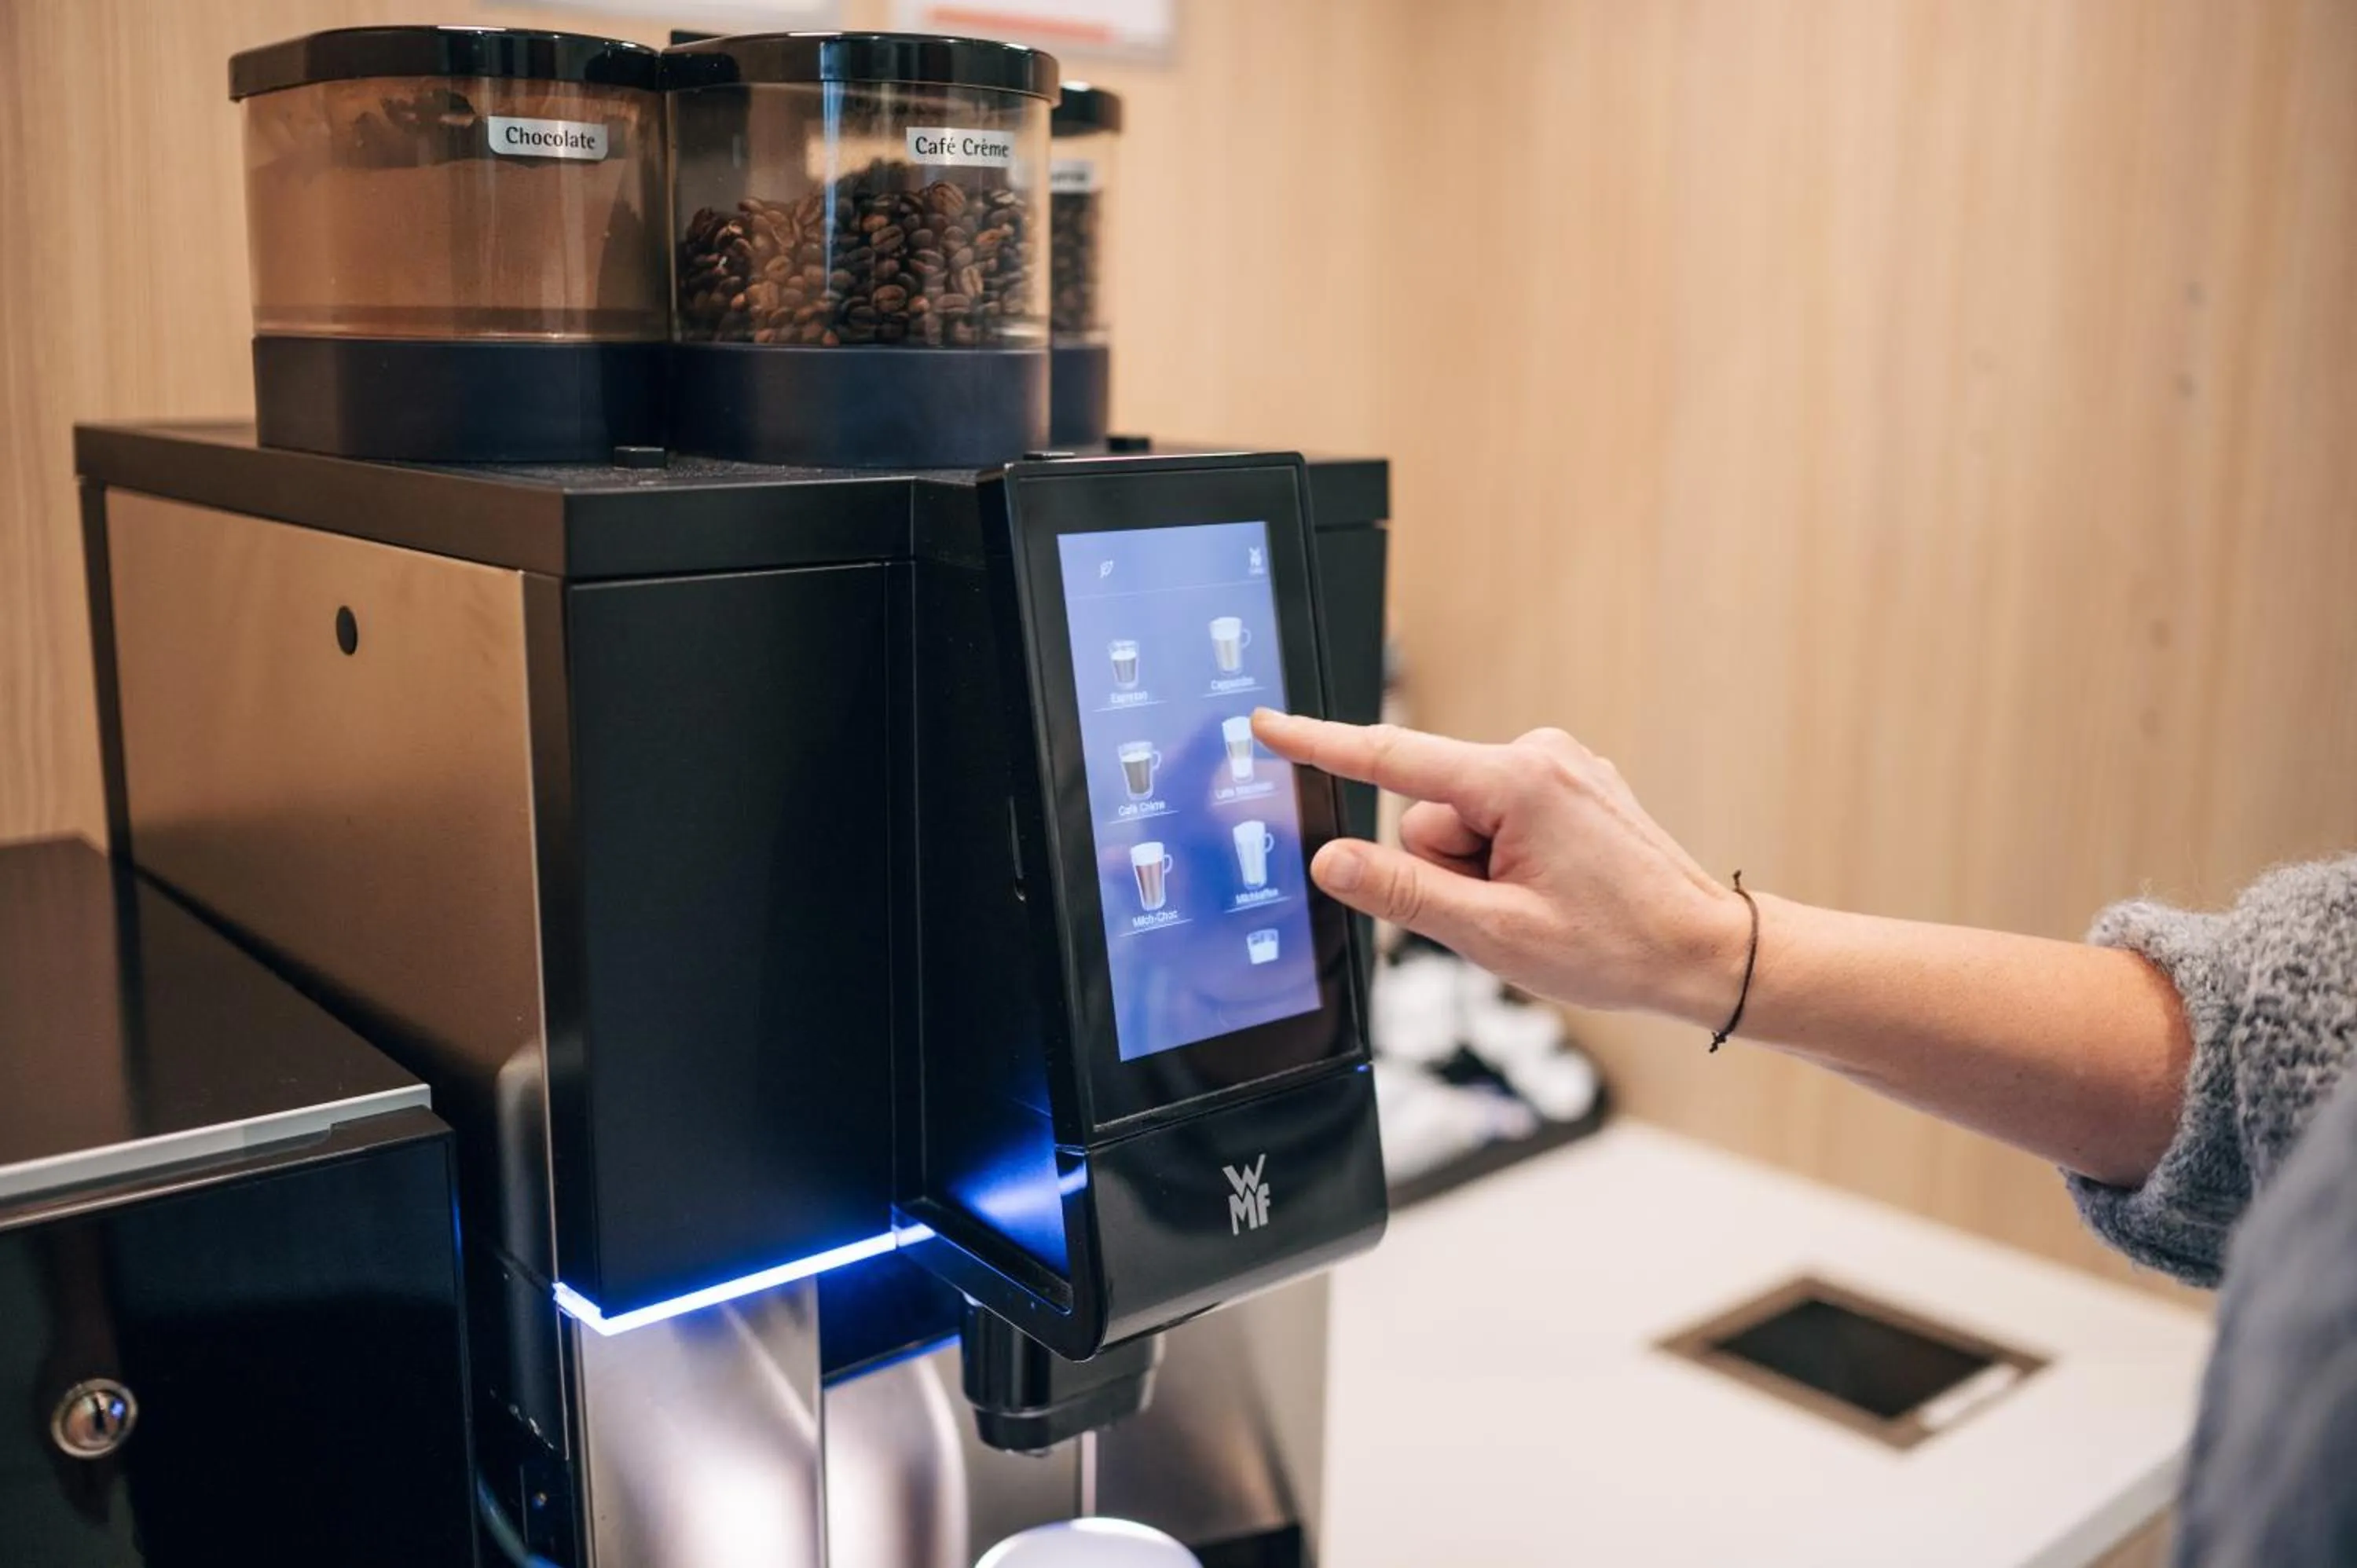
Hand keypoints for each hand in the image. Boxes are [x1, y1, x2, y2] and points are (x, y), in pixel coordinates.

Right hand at [1253, 710, 1750, 1023]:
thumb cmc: (1617, 949)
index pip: (1391, 759)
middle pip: (1428, 812)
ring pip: (1460, 822)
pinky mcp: (1567, 784)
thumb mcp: (1495, 934)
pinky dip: (1504, 859)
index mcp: (1517, 782)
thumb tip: (1330, 859)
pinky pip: (1496, 819)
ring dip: (1479, 871)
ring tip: (1539, 906)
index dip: (1320, 745)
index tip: (1267, 725)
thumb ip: (1403, 892)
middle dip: (1447, 868)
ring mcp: (1557, 766)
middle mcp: (1537, 755)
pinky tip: (1553, 890)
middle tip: (1506, 912)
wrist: (1707, 953)